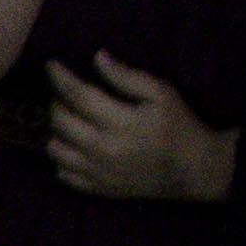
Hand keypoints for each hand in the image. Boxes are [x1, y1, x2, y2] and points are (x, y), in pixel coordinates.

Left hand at [45, 52, 233, 201]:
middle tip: (65, 94)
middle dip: (56, 102)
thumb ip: (127, 76)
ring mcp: (98, 172)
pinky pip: (63, 173)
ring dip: (56, 130)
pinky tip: (74, 146)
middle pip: (60, 122)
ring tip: (70, 119)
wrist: (194, 170)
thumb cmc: (179, 126)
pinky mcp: (98, 189)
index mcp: (121, 123)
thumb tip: (97, 57)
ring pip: (55, 150)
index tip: (51, 65)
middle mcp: (103, 150)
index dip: (60, 78)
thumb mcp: (161, 94)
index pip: (78, 96)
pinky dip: (62, 157)